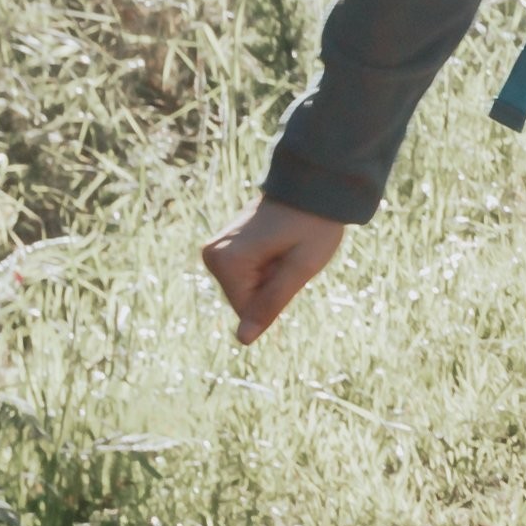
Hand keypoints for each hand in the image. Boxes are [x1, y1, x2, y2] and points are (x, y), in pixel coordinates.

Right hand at [202, 199, 348, 343]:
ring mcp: (216, 248)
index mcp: (226, 261)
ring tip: (284, 247)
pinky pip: (246, 273)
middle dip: (272, 285)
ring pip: (246, 288)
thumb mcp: (301, 268)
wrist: (314, 185)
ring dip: (271, 275)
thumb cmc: (314, 225)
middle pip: (244, 299)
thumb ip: (270, 305)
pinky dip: (266, 266)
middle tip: (289, 254)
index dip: (277, 297)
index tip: (289, 265)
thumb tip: (243, 340)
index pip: (247, 311)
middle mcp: (212, 254)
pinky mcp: (224, 245)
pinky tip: (277, 244)